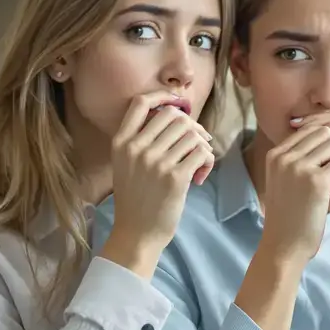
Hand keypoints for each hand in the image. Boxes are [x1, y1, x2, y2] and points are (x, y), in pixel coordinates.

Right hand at [101, 92, 214, 270]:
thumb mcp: (126, 164)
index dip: (163, 96)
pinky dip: (208, 161)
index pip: (140, 103)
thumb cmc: (136, 197)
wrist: (137, 233)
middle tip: (198, 142)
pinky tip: (200, 176)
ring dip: (203, 146)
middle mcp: (137, 149)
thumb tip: (177, 114)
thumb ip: (142, 139)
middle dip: (192, 126)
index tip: (179, 103)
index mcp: (121, 142)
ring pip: (192, 134)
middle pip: (174, 116)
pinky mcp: (175, 177)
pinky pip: (202, 153)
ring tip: (199, 162)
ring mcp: (156, 162)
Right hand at [256, 123, 329, 266]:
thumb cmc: (291, 217)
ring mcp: (298, 167)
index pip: (310, 129)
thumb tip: (329, 137)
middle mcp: (284, 156)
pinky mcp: (315, 181)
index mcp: (275, 154)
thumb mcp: (288, 182)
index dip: (328, 143)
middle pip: (325, 131)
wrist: (285, 247)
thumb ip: (301, 160)